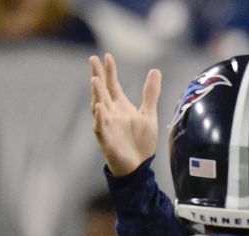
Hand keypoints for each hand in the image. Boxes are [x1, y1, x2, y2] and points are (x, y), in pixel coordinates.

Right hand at [90, 53, 161, 176]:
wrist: (139, 166)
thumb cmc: (141, 141)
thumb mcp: (148, 114)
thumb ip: (150, 93)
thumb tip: (155, 70)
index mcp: (120, 106)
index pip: (113, 85)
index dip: (110, 71)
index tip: (107, 56)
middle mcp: (111, 113)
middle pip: (102, 91)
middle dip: (98, 76)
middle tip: (93, 60)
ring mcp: (107, 126)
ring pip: (99, 107)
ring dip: (96, 94)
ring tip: (95, 80)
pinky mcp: (107, 140)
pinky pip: (101, 128)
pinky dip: (99, 118)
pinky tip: (99, 108)